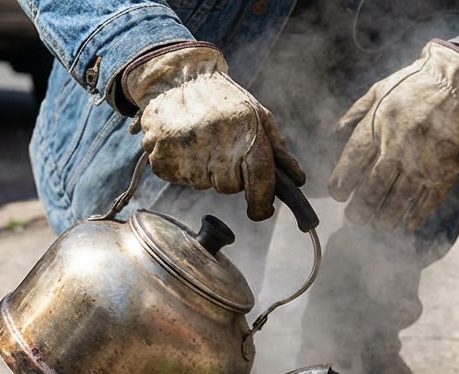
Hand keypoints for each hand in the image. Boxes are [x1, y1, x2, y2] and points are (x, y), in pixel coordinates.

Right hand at [125, 44, 304, 221]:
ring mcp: (186, 149)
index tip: (260, 211)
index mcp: (244, 128)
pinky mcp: (162, 156)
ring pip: (202, 184)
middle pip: (229, 186)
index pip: (259, 177)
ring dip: (204, 170)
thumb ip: (277, 149)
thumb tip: (297, 179)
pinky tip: (183, 144)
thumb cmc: (223, 98)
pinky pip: (178, 179)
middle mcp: (216, 139)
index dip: (262, 201)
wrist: (176, 77)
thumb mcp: (256, 114)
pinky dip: (182, 168)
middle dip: (229, 175)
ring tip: (200, 140)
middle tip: (221, 149)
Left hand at [329, 41, 458, 232]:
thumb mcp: (378, 92)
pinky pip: (429, 201)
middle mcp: (398, 148)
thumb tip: (330, 138)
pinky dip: (418, 215)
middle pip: (372, 191)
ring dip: (385, 219)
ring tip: (379, 225)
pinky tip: (409, 224)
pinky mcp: (446, 169)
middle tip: (356, 218)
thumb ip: (353, 116)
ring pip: (398, 201)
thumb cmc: (413, 86)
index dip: (340, 185)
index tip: (339, 194)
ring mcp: (424, 161)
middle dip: (360, 210)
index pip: (351, 165)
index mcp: (377, 128)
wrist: (458, 82)